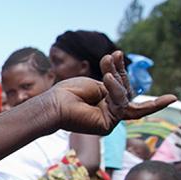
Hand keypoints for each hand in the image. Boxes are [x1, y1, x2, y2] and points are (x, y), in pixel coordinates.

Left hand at [50, 52, 175, 135]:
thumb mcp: (94, 84)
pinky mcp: (108, 125)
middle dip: (120, 73)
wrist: (55, 104)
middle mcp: (108, 112)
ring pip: (124, 97)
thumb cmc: (69, 93)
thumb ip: (112, 84)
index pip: (118, 86)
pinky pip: (120, 104)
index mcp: (103, 102)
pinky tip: (108, 78)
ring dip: (115, 80)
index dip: (120, 70)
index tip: (117, 53)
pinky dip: (115, 90)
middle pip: (125, 91)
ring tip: (106, 67)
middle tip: (115, 54)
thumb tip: (120, 77)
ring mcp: (109, 120)